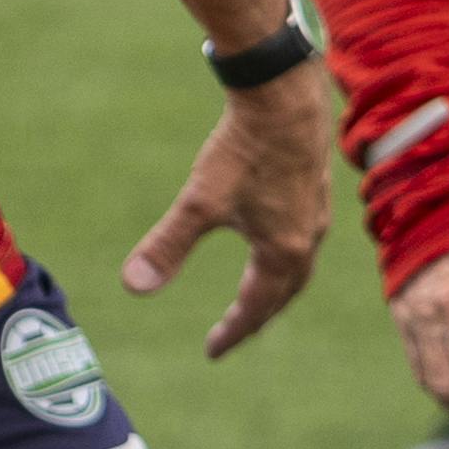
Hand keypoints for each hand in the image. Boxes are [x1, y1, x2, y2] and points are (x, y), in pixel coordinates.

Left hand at [122, 65, 338, 357]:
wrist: (284, 97)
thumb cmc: (243, 151)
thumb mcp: (198, 202)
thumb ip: (167, 245)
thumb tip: (133, 287)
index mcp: (281, 252)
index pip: (256, 308)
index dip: (233, 331)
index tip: (212, 352)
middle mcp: (307, 239)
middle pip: (283, 293)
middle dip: (257, 316)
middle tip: (234, 332)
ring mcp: (316, 213)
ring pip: (298, 266)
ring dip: (275, 288)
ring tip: (255, 296)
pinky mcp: (315, 188)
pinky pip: (304, 239)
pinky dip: (286, 256)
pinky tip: (272, 242)